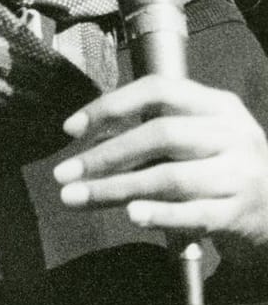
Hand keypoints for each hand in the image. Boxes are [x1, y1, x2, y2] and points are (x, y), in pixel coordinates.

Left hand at [53, 75, 267, 255]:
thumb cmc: (220, 168)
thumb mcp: (194, 139)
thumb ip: (147, 137)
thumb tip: (87, 143)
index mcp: (216, 105)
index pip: (159, 90)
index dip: (111, 106)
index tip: (71, 128)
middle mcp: (232, 133)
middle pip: (161, 135)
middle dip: (105, 155)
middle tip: (64, 174)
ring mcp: (241, 174)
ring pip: (171, 178)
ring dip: (116, 188)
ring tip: (77, 198)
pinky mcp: (240, 214)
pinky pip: (194, 214)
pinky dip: (160, 214)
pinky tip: (131, 215)